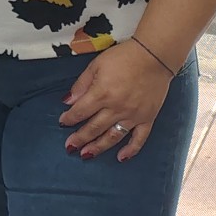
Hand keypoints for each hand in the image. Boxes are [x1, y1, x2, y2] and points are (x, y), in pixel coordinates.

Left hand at [61, 41, 172, 160]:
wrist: (153, 57)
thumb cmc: (122, 58)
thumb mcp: (96, 65)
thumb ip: (81, 84)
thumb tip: (67, 101)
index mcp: (102, 93)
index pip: (81, 111)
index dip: (70, 118)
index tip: (62, 123)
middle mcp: (117, 108)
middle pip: (94, 127)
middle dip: (80, 138)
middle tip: (69, 147)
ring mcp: (134, 116)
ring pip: (113, 137)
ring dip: (99, 147)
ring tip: (86, 155)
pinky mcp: (148, 119)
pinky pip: (139, 139)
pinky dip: (131, 150)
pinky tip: (121, 158)